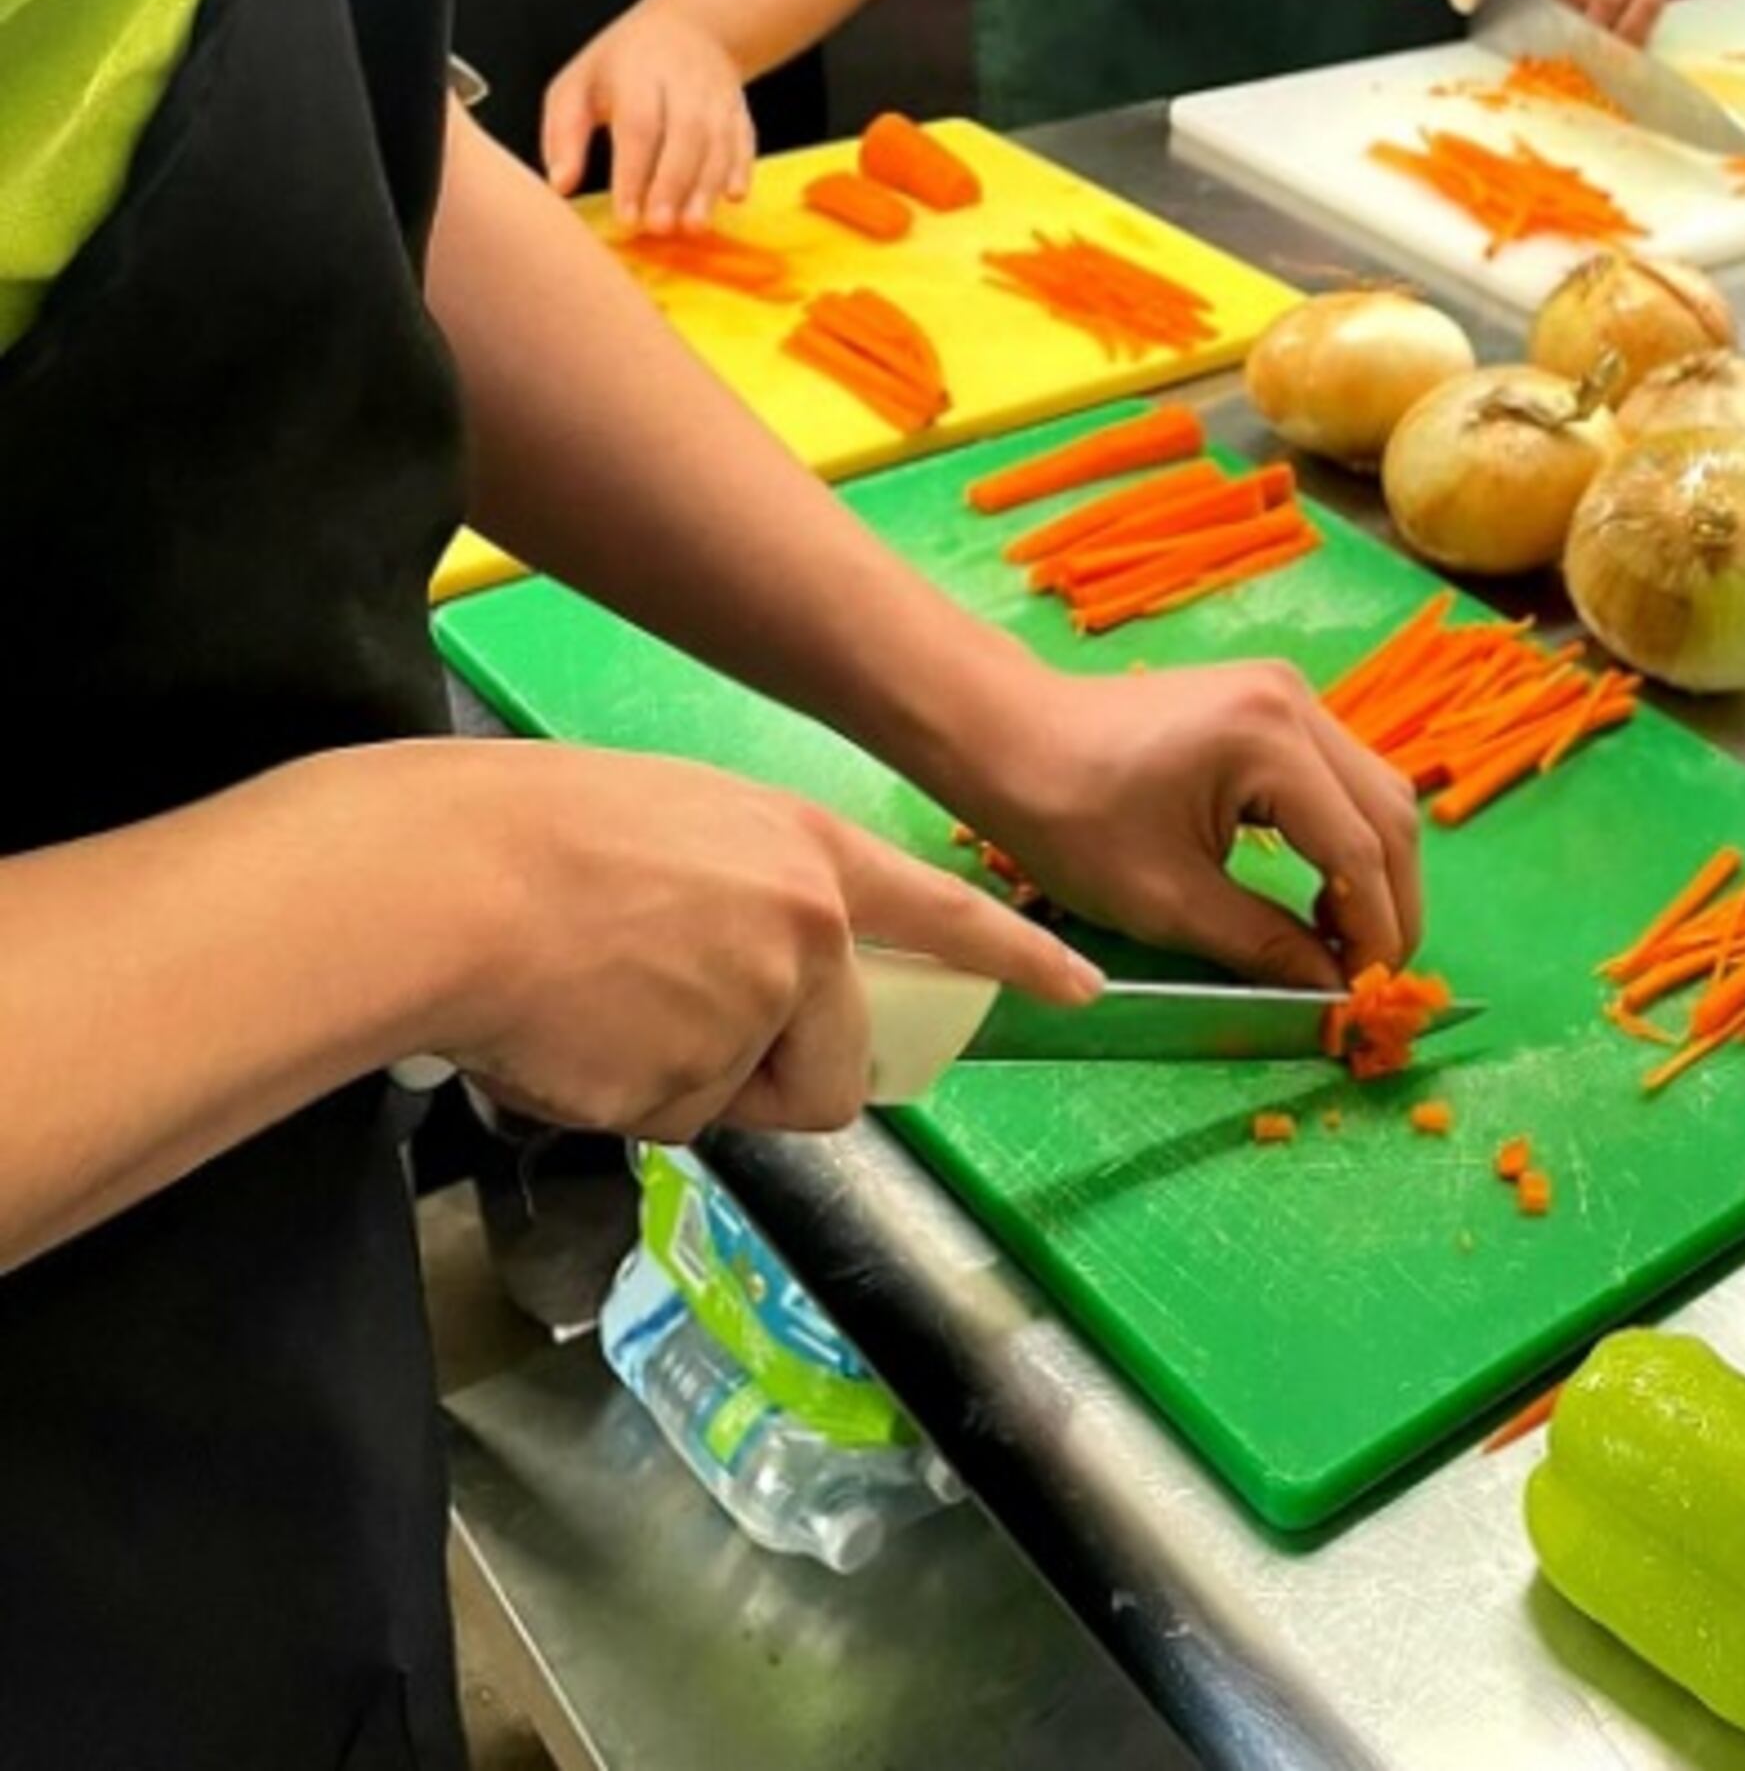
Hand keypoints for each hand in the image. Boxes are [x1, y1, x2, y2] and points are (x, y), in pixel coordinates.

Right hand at [419, 740, 1095, 1143]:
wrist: (450, 881)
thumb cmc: (537, 837)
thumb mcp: (681, 832)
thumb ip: (751, 902)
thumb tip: (757, 988)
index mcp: (806, 852)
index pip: (942, 909)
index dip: (1015, 954)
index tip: (1083, 987)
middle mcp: (809, 931)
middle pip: (832, 1064)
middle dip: (767, 1077)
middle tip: (657, 1020)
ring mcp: (763, 1009)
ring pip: (738, 1099)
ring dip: (675, 1082)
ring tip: (594, 1003)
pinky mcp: (702, 1081)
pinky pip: (670, 1122)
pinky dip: (619, 1099)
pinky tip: (568, 1034)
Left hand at [543, 6, 755, 230]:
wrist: (689, 25)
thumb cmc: (620, 66)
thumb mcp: (578, 84)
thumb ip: (565, 134)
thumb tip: (562, 185)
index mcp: (636, 70)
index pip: (639, 123)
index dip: (633, 172)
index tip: (625, 217)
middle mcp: (683, 79)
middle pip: (686, 131)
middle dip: (673, 183)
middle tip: (659, 227)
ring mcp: (717, 92)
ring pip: (718, 140)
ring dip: (707, 185)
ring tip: (693, 226)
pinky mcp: (739, 106)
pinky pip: (744, 138)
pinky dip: (741, 168)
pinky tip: (733, 198)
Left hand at [961, 666, 1423, 989]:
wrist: (1010, 737)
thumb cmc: (1070, 818)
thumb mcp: (1167, 901)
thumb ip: (1264, 946)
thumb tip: (1334, 993)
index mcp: (1269, 741)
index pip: (1361, 851)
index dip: (1374, 934)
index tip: (1365, 998)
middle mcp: (1294, 700)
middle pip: (1389, 813)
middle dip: (1390, 903)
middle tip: (1369, 977)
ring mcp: (1287, 692)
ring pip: (1375, 790)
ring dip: (1374, 869)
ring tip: (1344, 941)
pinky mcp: (1272, 700)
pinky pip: (1340, 774)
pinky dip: (1346, 836)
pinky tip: (1319, 890)